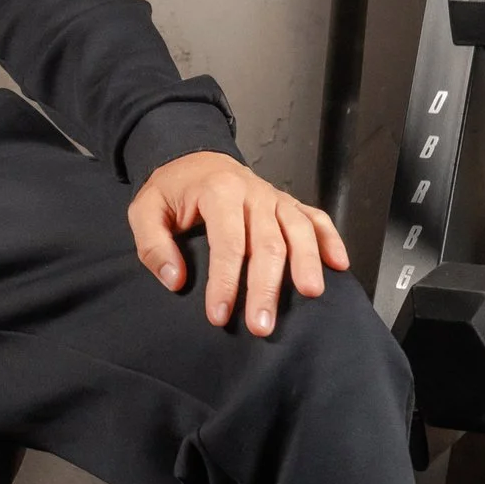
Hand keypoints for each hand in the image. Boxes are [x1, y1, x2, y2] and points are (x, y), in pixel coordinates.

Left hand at [128, 152, 348, 336]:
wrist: (195, 158)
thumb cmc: (172, 190)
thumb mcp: (145, 210)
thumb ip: (153, 244)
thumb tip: (175, 279)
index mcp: (218, 191)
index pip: (227, 241)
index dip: (225, 281)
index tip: (219, 315)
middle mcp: (253, 192)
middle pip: (268, 242)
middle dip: (266, 287)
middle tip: (262, 325)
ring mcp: (275, 197)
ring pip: (299, 230)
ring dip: (307, 263)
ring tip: (311, 295)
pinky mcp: (289, 203)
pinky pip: (316, 218)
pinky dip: (331, 239)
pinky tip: (339, 265)